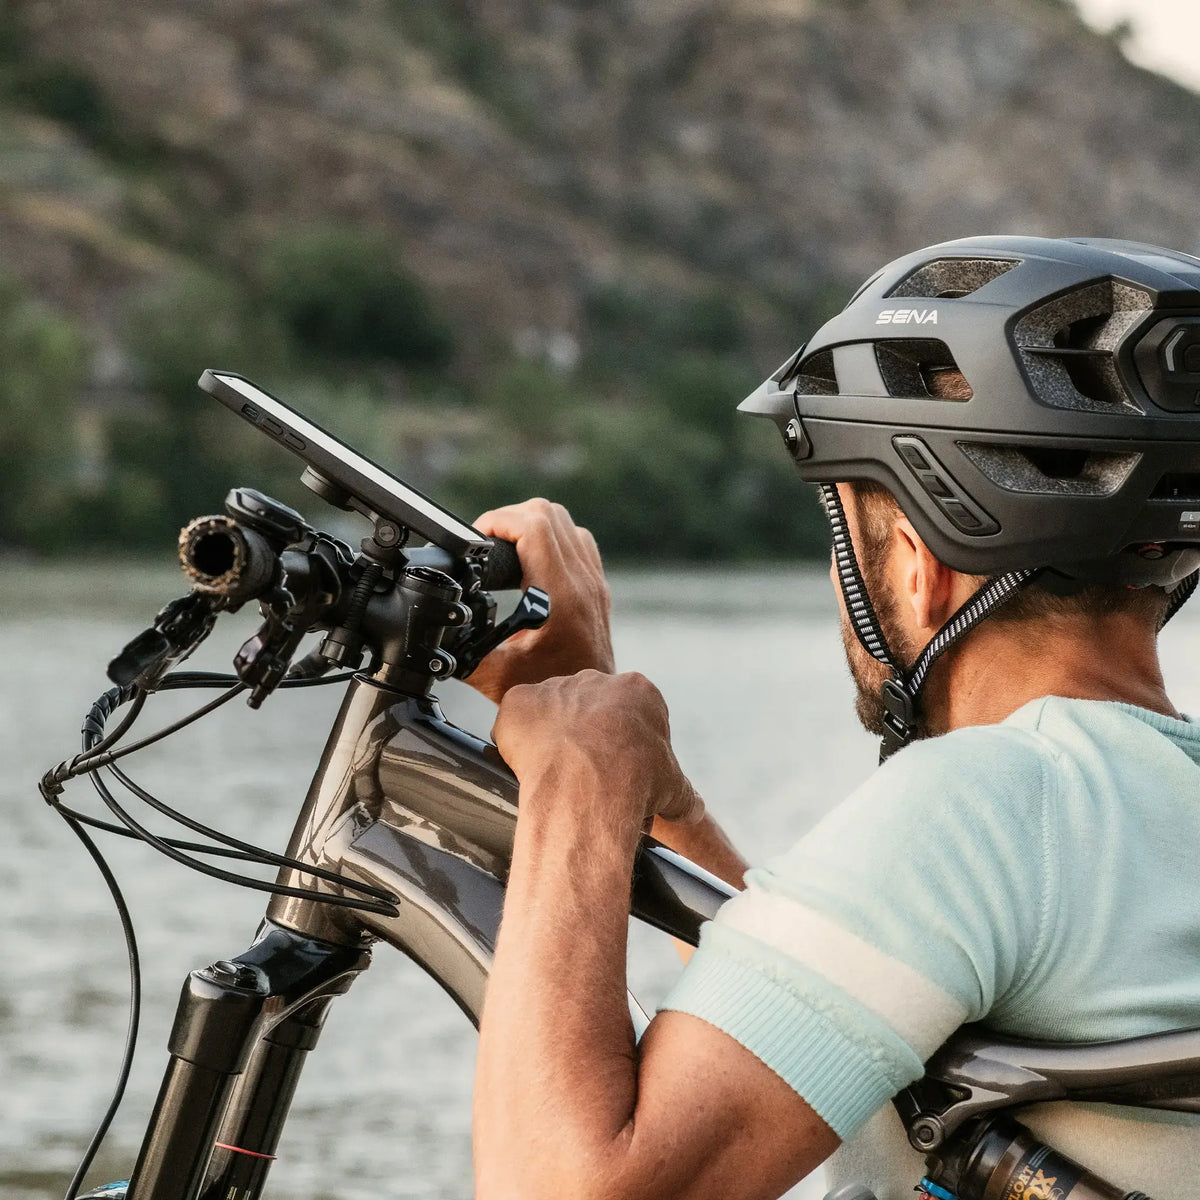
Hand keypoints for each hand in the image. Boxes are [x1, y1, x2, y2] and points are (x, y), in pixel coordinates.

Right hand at [469, 499, 613, 703]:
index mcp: (560, 595)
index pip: (534, 527)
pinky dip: (551, 538)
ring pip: (565, 522)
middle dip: (510, 518)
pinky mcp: (597, 587)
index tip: (476, 538)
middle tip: (485, 541)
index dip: (498, 521)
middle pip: (549, 514)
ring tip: (503, 546)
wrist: (594, 710)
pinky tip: (530, 560)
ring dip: (531, 523)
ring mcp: (594, 582)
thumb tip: (433, 640)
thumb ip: (464, 655)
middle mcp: (582, 582)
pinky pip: (577, 540)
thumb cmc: (552, 693)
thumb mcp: (497, 677)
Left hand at [492, 670, 703, 832]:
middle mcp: (595, 679)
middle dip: (589, 740)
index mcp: (638, 690)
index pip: (632, 715)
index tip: (622, 773)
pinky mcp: (519, 701)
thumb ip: (683, 793)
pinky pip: (515, 721)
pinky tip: (529, 768)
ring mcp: (554, 687)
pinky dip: (518, 742)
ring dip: (553, 740)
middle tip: (588, 778)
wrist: (586, 789)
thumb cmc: (634, 784)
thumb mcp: (673, 790)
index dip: (627, 747)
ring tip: (558, 778)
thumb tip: (693, 808)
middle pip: (590, 709)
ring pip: (551, 714)